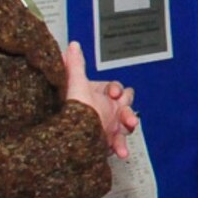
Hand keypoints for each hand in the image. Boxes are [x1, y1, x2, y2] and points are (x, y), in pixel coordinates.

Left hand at [63, 41, 134, 159]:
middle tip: (127, 119)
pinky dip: (121, 147)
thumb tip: (72, 45)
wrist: (68, 141)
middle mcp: (107, 111)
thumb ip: (76, 65)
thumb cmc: (73, 113)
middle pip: (127, 106)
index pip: (118, 89)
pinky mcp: (109, 141)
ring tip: (124, 137)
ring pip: (128, 125)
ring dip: (128, 130)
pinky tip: (120, 152)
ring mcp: (109, 126)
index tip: (113, 94)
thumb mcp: (76, 86)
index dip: (117, 90)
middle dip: (129, 112)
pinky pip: (120, 143)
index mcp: (101, 97)